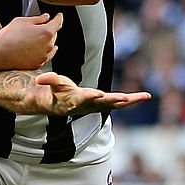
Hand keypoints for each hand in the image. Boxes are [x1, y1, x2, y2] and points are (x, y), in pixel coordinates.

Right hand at [0, 13, 61, 70]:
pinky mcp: (38, 64)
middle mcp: (48, 45)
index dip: (59, 18)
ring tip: (36, 39)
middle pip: (54, 35)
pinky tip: (38, 49)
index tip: (59, 16)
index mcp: (46, 32)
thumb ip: (38, 19)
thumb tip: (46, 17)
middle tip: (40, 27)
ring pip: (50, 46)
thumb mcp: (22, 21)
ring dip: (47, 41)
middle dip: (50, 30)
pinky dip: (44, 51)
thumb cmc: (8, 35)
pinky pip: (45, 56)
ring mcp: (43, 56)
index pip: (58, 22)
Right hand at [31, 71, 151, 116]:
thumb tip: (39, 78)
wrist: (57, 105)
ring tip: (145, 96)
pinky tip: (145, 96)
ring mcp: (97, 106)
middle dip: (115, 100)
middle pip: (104, 104)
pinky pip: (119, 103)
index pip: (83, 98)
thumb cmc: (53, 92)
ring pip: (115, 104)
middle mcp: (88, 105)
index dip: (90, 96)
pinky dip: (132, 100)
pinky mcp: (103, 104)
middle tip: (126, 98)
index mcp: (75, 100)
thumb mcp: (50, 84)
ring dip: (130, 101)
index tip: (99, 94)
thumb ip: (48, 80)